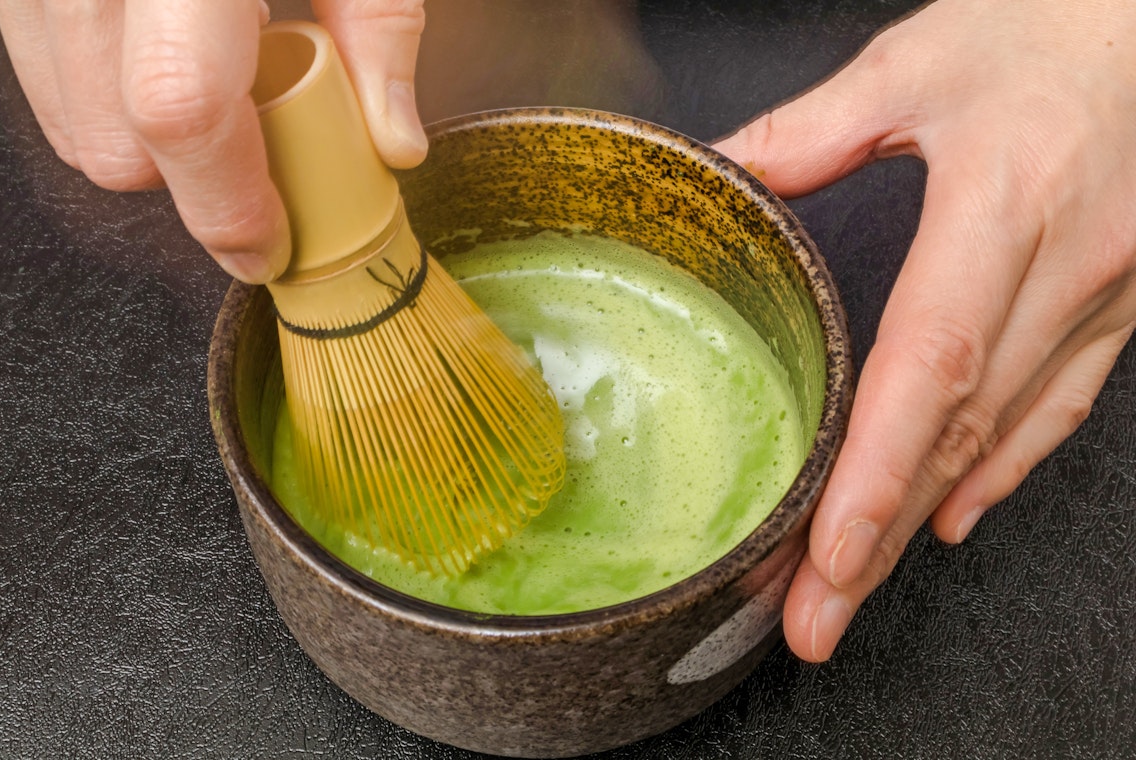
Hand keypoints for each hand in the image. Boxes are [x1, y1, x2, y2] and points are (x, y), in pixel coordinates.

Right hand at [0, 0, 427, 283]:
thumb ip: (378, 24)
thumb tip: (393, 144)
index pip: (182, 107)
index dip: (228, 203)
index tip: (268, 247)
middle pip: (113, 142)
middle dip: (193, 179)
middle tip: (264, 143)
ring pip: (67, 119)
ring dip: (150, 141)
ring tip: (218, 75)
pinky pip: (42, 70)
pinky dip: (108, 91)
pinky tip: (167, 46)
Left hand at [715, 0, 1135, 661]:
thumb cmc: (1054, 22)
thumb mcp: (920, 61)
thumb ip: (812, 129)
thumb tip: (722, 172)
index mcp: (1004, 202)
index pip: (930, 363)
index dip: (877, 471)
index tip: (823, 556)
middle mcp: (1067, 264)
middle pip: (958, 429)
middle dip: (879, 539)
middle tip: (811, 622)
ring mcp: (1108, 292)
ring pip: (1005, 433)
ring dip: (925, 520)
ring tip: (854, 590)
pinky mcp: (1124, 301)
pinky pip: (1060, 404)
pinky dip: (1003, 468)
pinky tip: (954, 515)